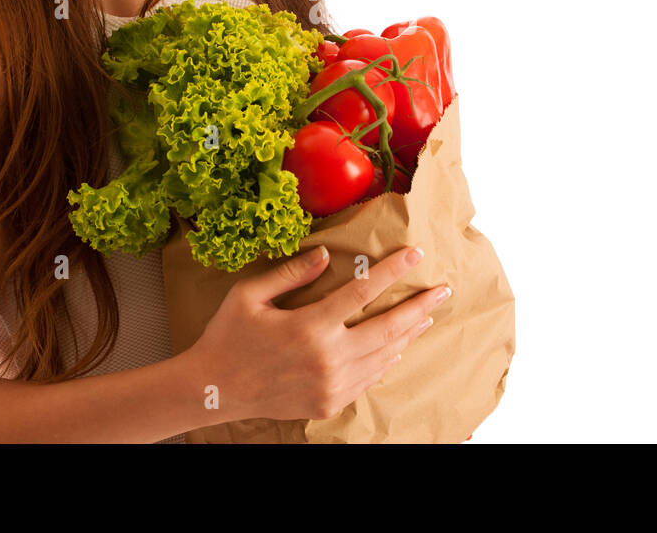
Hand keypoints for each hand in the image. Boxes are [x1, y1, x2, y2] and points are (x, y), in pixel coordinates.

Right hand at [190, 244, 449, 422]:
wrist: (213, 390)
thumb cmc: (228, 337)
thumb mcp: (250, 295)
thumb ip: (291, 273)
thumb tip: (325, 255)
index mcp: (309, 328)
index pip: (363, 292)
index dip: (393, 270)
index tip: (416, 254)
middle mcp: (327, 359)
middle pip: (388, 329)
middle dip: (419, 307)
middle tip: (443, 291)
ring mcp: (331, 385)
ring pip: (384, 356)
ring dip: (408, 334)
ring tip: (426, 315)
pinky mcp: (328, 402)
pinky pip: (368, 378)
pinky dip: (386, 360)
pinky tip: (396, 346)